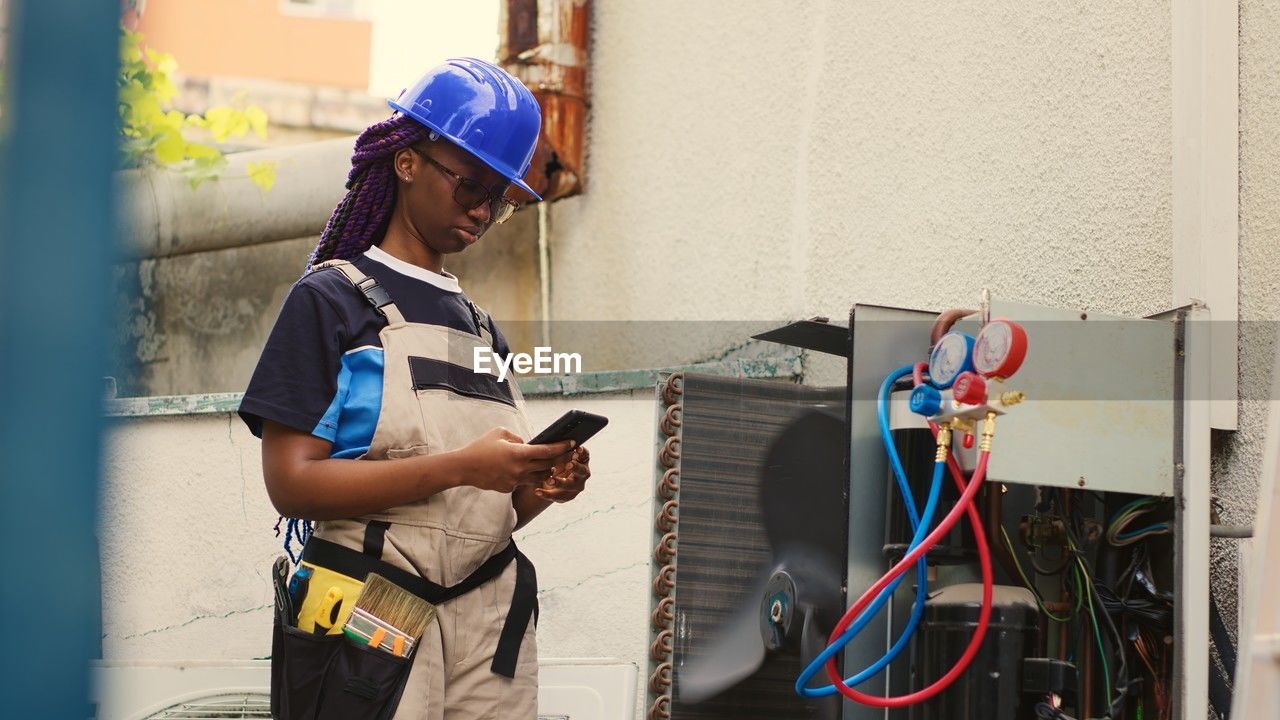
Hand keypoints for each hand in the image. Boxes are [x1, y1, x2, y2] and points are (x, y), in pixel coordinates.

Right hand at [454, 427, 574, 493]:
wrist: (464, 467)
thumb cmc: (481, 447)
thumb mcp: (500, 433)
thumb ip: (518, 438)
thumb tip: (529, 443)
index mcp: (518, 453)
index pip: (547, 451)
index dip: (562, 447)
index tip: (573, 442)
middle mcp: (519, 469)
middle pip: (548, 466)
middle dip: (561, 459)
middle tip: (570, 454)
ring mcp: (515, 481)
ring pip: (540, 478)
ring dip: (548, 472)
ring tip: (554, 465)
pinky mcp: (509, 489)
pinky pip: (524, 482)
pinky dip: (529, 477)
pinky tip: (529, 472)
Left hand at [536, 446, 590, 502]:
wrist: (549, 482)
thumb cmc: (554, 463)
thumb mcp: (556, 455)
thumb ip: (557, 450)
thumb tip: (547, 440)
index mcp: (582, 461)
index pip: (585, 455)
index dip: (582, 453)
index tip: (576, 450)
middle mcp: (582, 474)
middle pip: (582, 471)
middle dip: (576, 467)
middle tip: (568, 464)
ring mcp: (576, 486)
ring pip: (570, 486)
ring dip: (560, 482)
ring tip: (549, 480)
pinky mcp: (567, 496)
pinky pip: (557, 496)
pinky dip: (547, 494)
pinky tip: (538, 490)